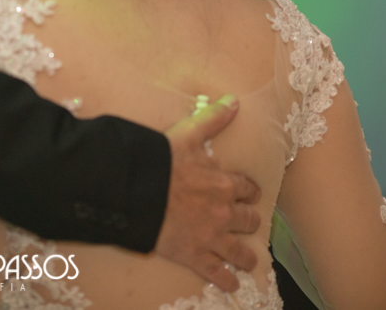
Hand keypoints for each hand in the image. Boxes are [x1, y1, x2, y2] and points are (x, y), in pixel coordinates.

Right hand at [156, 94, 261, 292]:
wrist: (136, 190)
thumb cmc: (160, 161)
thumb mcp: (187, 134)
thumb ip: (213, 118)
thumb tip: (233, 100)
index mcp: (224, 184)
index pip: (247, 189)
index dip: (249, 192)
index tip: (249, 195)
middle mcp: (223, 212)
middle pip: (248, 221)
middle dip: (249, 221)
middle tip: (248, 223)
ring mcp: (210, 237)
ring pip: (239, 251)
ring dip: (245, 256)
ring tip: (248, 260)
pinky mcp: (194, 255)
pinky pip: (216, 272)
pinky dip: (226, 280)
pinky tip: (232, 284)